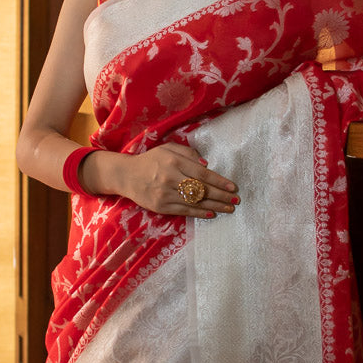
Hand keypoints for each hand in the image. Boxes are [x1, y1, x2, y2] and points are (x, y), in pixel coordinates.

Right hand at [98, 142, 238, 217]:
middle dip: (222, 196)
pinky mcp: (161, 206)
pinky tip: (211, 213)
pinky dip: (199, 212)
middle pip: (202, 189)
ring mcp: (165, 194)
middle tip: (236, 199)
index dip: (220, 181)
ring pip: (195, 202)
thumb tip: (207, 165)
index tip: (233, 186)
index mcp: (174, 161)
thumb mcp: (168, 148)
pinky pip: (184, 210)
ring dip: (215, 206)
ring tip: (229, 208)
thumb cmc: (151, 160)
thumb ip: (188, 153)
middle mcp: (170, 178)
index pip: (202, 174)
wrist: (127, 175)